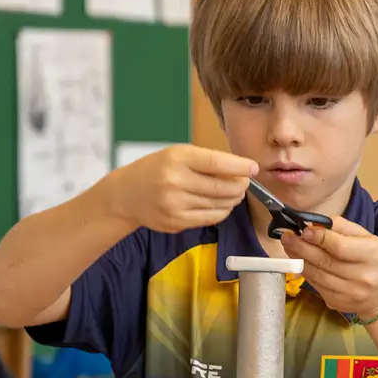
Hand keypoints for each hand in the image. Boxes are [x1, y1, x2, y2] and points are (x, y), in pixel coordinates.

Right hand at [101, 144, 257, 232]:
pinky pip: (210, 218)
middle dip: (239, 185)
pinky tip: (222, 205)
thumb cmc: (155, 170)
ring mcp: (175, 204)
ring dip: (232, 199)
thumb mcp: (176, 155)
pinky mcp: (176, 222)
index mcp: (177, 158)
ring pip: (219, 204)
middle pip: (222, 187)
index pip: (216, 162)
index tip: (253, 168)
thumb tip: (240, 170)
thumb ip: (205, 161)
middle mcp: (175, 181)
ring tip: (234, 193)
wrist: (125, 195)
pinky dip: (222, 211)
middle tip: (244, 182)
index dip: (239, 166)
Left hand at [280, 215, 377, 320]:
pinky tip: (298, 261)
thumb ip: (342, 227)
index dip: (319, 237)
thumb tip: (316, 223)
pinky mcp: (337, 302)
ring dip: (298, 259)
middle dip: (302, 247)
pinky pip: (315, 285)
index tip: (304, 230)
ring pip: (316, 274)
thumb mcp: (367, 238)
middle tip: (288, 236)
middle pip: (324, 261)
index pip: (340, 247)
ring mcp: (349, 293)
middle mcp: (362, 276)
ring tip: (289, 246)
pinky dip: (304, 271)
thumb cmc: (373, 261)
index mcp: (372, 255)